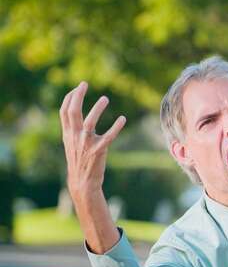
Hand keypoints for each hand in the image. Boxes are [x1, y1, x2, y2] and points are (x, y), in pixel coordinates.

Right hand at [60, 82, 125, 198]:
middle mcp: (75, 136)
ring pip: (89, 121)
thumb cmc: (79, 161)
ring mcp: (86, 143)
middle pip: (73, 112)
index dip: (70, 97)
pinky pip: (108, 136)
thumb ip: (73, 130)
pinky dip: (116, 127)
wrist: (82, 182)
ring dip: (97, 108)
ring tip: (105, 98)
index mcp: (68, 134)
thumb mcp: (72, 144)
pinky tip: (123, 119)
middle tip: (84, 84)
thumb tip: (76, 116)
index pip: (64, 111)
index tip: (78, 87)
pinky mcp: (98, 150)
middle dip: (77, 96)